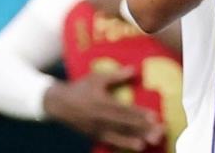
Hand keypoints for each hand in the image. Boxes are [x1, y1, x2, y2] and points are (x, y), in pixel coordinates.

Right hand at [43, 67, 162, 150]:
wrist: (58, 104)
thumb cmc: (80, 88)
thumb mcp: (96, 78)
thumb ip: (116, 75)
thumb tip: (134, 69)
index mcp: (102, 103)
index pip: (124, 110)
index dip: (139, 114)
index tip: (154, 117)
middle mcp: (100, 118)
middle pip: (124, 125)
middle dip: (141, 130)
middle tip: (156, 133)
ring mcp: (96, 129)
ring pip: (117, 136)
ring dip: (131, 141)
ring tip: (144, 145)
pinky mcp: (93, 135)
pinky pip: (108, 142)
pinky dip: (119, 145)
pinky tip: (130, 147)